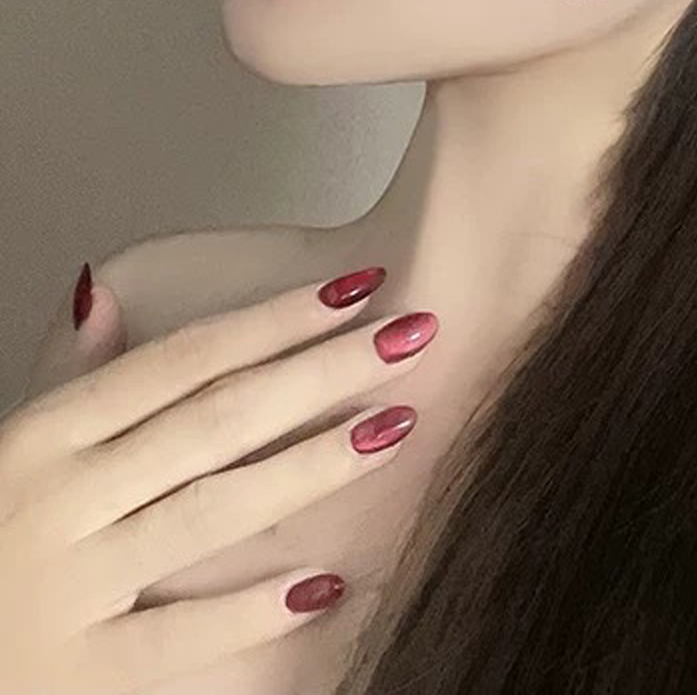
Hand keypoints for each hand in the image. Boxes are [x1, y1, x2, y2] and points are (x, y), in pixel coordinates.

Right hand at [0, 268, 436, 694]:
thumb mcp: (15, 452)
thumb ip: (71, 376)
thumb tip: (103, 287)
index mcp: (44, 439)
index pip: (183, 359)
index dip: (276, 317)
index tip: (358, 286)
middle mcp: (57, 503)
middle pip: (215, 418)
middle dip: (322, 369)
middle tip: (412, 334)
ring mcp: (67, 590)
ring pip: (209, 511)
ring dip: (310, 466)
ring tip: (395, 426)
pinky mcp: (78, 677)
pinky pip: (176, 640)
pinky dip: (248, 612)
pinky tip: (324, 581)